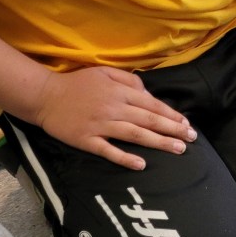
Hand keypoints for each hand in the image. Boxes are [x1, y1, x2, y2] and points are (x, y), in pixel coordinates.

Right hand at [34, 66, 197, 170]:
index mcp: (119, 91)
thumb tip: (149, 93)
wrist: (44, 95)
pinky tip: (141, 164)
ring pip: (135, 135)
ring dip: (159, 143)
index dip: (172, 116)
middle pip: (149, 120)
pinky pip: (109, 150)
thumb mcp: (104, 72)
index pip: (152, 105)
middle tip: (191, 140)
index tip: (188, 125)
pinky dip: (125, 158)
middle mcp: (113, 108)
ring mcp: (101, 125)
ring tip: (178, 150)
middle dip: (173, 130)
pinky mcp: (87, 140)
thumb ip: (129, 80)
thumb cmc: (77, 84)